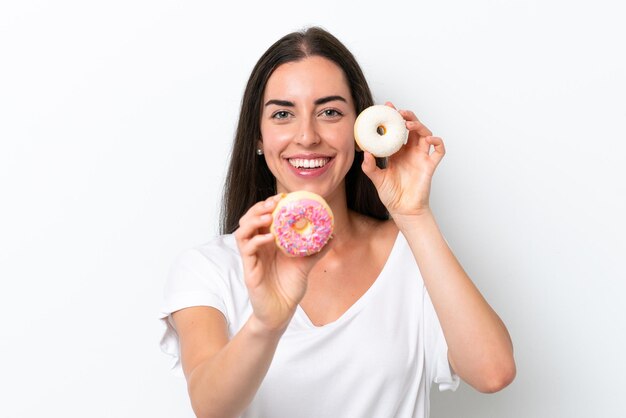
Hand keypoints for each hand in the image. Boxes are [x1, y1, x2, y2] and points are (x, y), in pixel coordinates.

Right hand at [234, 195, 323, 332]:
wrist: (282, 312)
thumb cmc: (289, 288)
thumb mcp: (306, 265)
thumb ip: (316, 250)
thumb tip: (331, 235)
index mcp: (268, 242)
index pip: (263, 217)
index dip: (270, 205)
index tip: (284, 197)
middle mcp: (257, 247)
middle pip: (249, 220)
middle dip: (259, 207)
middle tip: (274, 202)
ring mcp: (252, 258)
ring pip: (242, 231)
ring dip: (253, 220)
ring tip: (268, 216)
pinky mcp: (249, 270)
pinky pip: (247, 250)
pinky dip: (257, 240)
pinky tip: (270, 238)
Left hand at [361, 102, 444, 219]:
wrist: (403, 210)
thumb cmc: (391, 195)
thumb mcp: (376, 179)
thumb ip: (370, 167)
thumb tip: (365, 152)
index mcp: (397, 152)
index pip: (396, 131)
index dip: (394, 118)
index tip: (387, 107)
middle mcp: (410, 152)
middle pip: (413, 128)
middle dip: (408, 117)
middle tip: (399, 113)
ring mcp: (421, 158)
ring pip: (426, 135)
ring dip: (419, 126)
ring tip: (409, 124)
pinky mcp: (430, 166)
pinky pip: (439, 151)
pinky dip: (438, 143)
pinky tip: (430, 139)